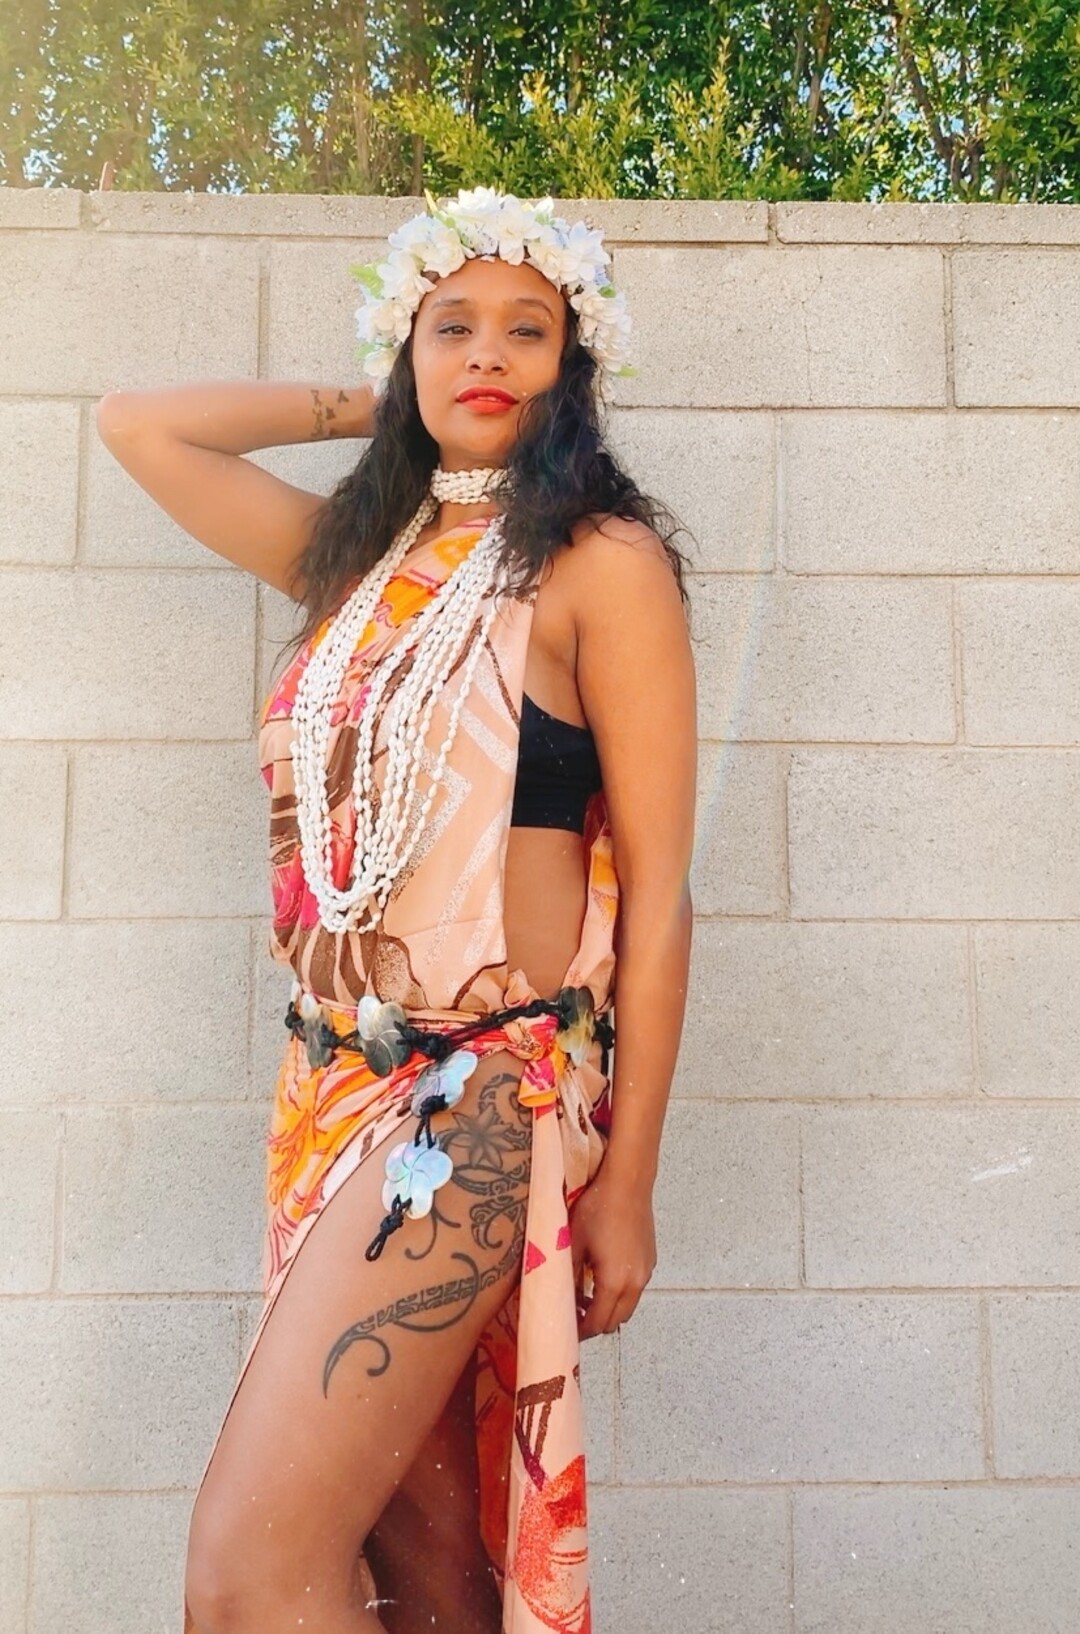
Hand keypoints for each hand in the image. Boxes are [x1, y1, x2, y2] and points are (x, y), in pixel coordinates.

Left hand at [569, 1162, 655, 1339]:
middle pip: (615, 1322)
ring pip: (627, 1306)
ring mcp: (646, 1272)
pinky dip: (620, 1293)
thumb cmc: (598, 1208)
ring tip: (586, 1294)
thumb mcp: (573, 1242)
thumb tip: (556, 1294)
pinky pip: (635, 1289)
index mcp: (615, 1283)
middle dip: (594, 1323)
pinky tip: (603, 1274)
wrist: (628, 1181)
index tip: (565, 1327)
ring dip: (608, 1308)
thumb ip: (566, 1274)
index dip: (579, 1331)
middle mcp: (635, 1283)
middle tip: (573, 1313)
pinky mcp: (650, 1260)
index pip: (597, 1323)